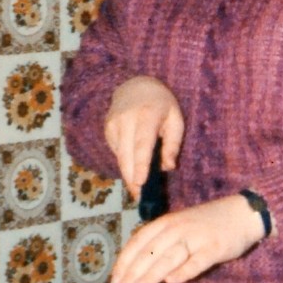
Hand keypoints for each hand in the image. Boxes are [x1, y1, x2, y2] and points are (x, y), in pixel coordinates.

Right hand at [104, 76, 183, 198]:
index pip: (142, 143)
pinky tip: (133, 163)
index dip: (140, 164)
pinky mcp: (107, 129)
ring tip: (138, 187)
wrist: (135, 86)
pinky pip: (117, 151)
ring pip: (120, 156)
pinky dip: (125, 161)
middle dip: (131, 178)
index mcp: (148, 115)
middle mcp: (127, 119)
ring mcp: (114, 123)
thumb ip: (173, 144)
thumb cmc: (161, 105)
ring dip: (128, 173)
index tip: (140, 183)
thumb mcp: (175, 119)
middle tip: (139, 196)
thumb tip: (168, 167)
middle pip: (126, 154)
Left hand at [111, 195, 265, 282]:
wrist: (242, 213)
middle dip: (133, 272)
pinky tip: (172, 282)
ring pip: (170, 256)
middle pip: (151, 250)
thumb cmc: (206, 224)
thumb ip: (161, 245)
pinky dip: (184, 271)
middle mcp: (178, 227)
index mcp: (166, 222)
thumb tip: (139, 270)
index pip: (139, 241)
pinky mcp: (215, 247)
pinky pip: (197, 261)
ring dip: (152, 273)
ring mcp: (197, 237)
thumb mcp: (179, 228)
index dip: (125, 261)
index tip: (114, 279)